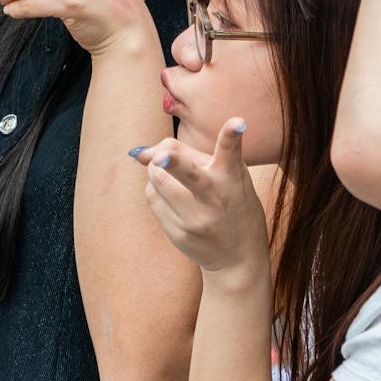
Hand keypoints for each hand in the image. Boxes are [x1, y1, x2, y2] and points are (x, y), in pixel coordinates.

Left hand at [132, 118, 268, 278]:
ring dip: (155, 168)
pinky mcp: (179, 232)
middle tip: (157, 156)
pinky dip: (155, 189)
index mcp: (232, 178)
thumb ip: (189, 154)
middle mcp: (215, 197)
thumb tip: (142, 152)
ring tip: (166, 170)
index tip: (238, 122)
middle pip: (187, 172)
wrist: (238, 258)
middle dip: (170, 161)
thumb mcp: (229, 177)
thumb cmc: (232, 204)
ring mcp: (195, 218)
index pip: (231, 152)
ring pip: (158, 179)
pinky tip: (169, 194)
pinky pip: (152, 198)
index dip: (233, 135)